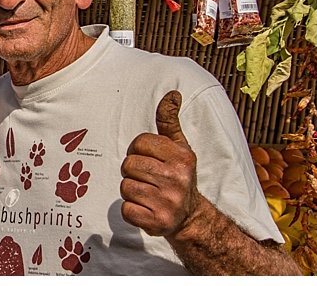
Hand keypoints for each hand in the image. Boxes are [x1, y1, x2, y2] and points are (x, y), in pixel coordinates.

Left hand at [120, 90, 201, 238]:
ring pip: (125, 186)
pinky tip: (146, 209)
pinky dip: (131, 210)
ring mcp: (168, 203)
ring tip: (148, 193)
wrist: (190, 217)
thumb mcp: (179, 146)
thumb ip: (170, 120)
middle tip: (149, 179)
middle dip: (134, 171)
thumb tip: (173, 93)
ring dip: (132, 190)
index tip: (152, 160)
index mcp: (182, 157)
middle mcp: (178, 180)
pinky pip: (126, 209)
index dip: (140, 151)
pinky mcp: (157, 223)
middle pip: (129, 164)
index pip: (139, 143)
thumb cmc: (178, 175)